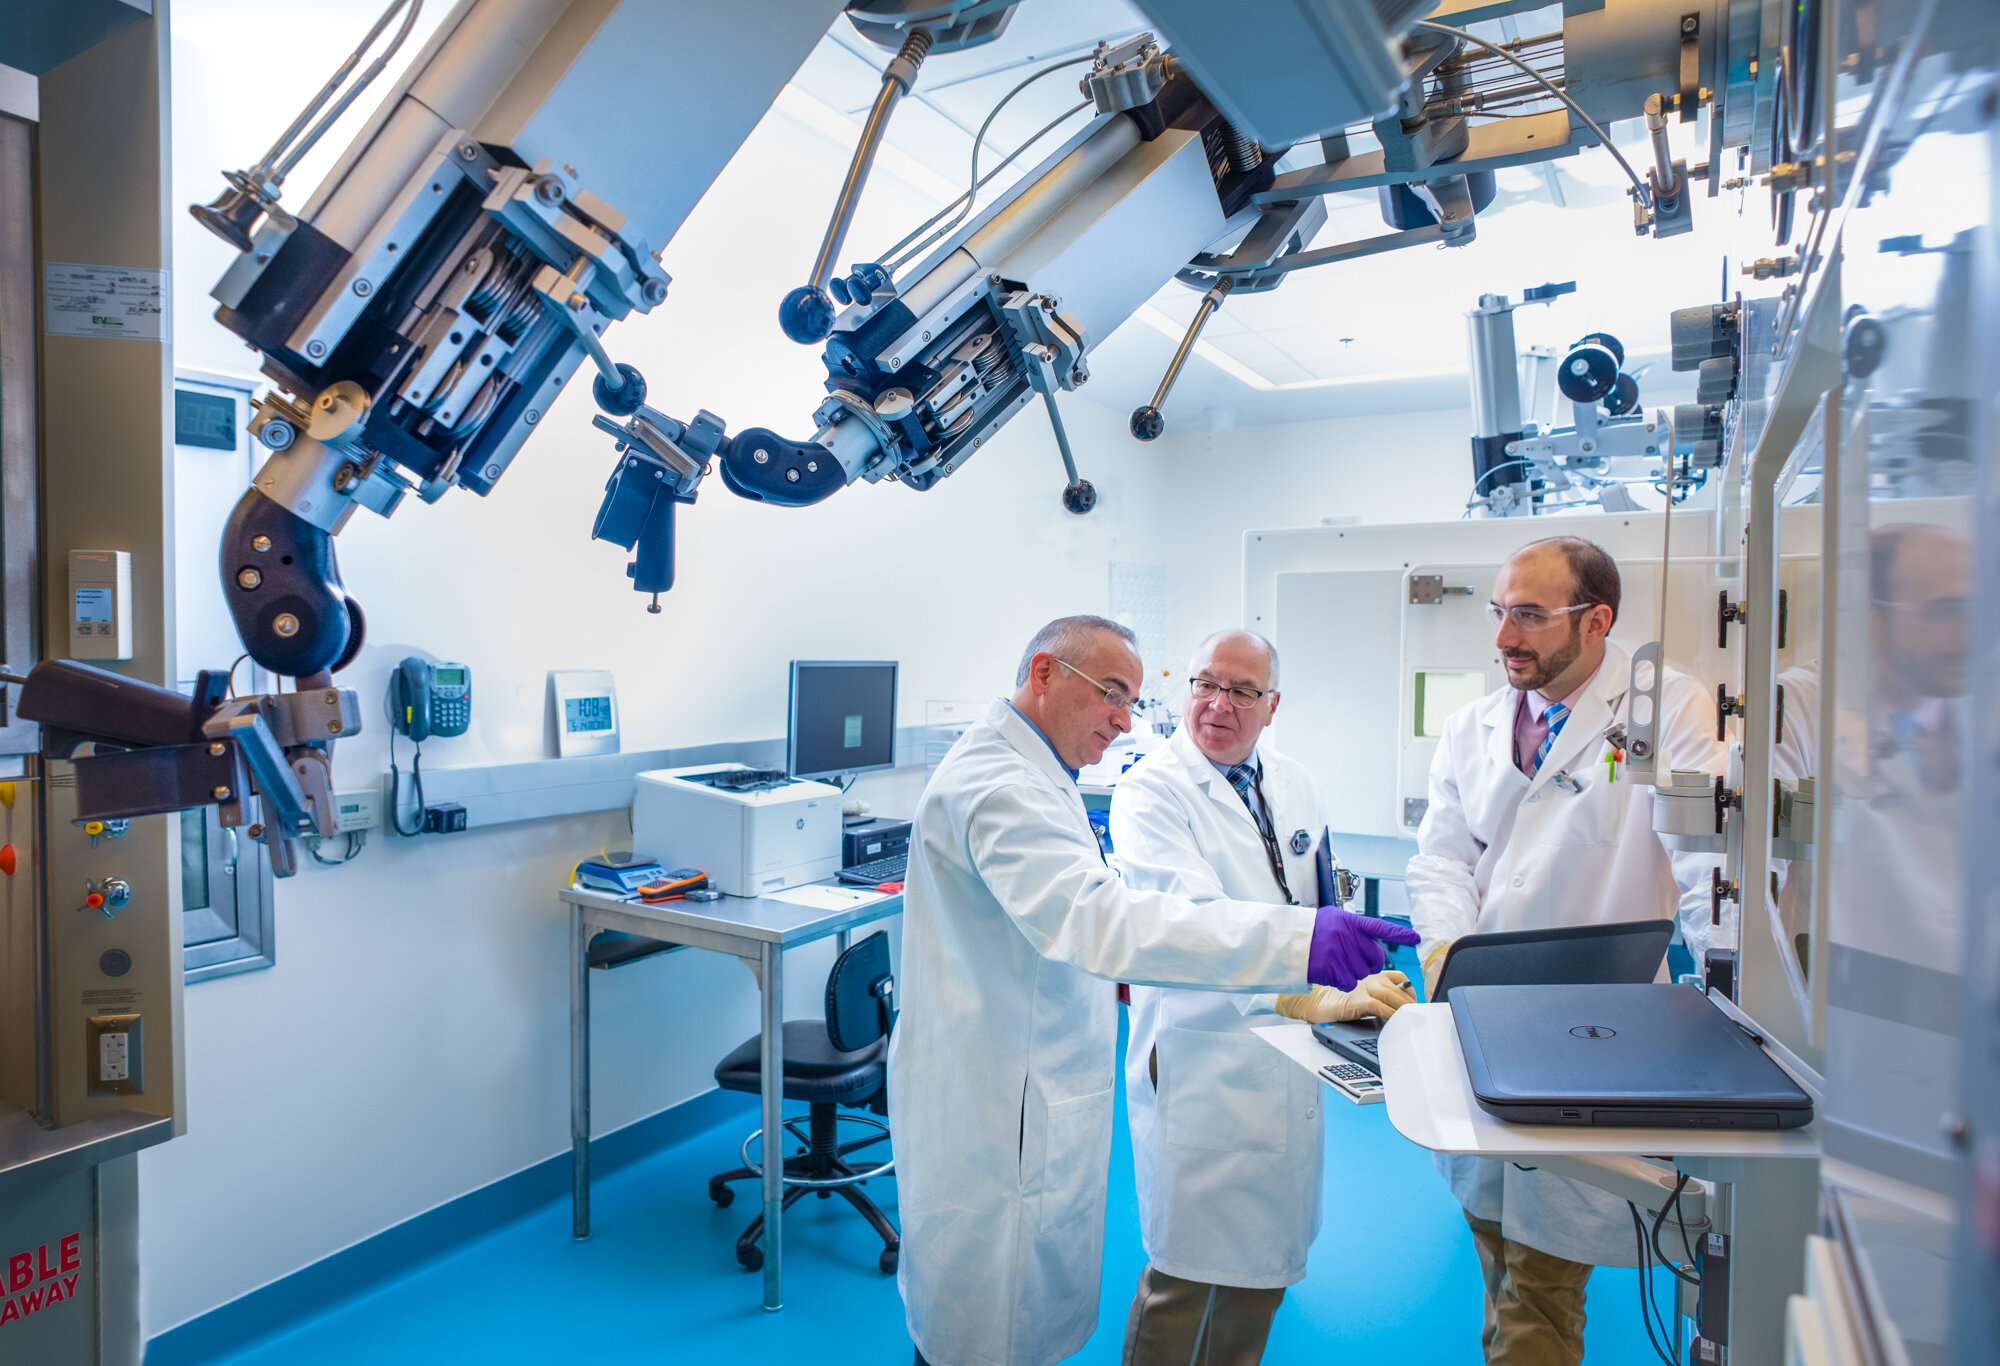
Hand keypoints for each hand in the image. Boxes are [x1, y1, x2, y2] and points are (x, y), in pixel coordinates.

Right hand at [1278, 971, 1415, 1023]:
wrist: (1314, 1003)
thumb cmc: (1338, 1000)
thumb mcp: (1364, 995)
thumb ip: (1380, 997)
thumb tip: (1402, 1010)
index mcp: (1373, 973)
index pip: (1401, 978)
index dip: (1411, 991)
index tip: (1416, 1004)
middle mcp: (1370, 977)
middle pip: (1399, 988)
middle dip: (1411, 1004)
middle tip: (1418, 1016)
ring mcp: (1363, 988)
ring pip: (1392, 996)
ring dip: (1404, 1009)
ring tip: (1411, 1020)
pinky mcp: (1357, 1000)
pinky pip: (1379, 1007)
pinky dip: (1391, 1015)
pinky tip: (1395, 1021)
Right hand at [1313, 910, 1421, 989]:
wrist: (1289, 940)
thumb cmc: (1313, 930)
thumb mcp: (1334, 918)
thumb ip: (1355, 927)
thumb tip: (1374, 937)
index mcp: (1352, 922)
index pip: (1381, 927)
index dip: (1400, 934)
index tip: (1415, 938)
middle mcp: (1348, 936)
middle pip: (1375, 958)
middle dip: (1369, 962)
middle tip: (1353, 958)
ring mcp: (1341, 953)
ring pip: (1363, 973)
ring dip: (1354, 972)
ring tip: (1337, 962)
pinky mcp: (1332, 969)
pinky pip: (1350, 983)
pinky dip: (1344, 982)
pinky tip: (1332, 972)